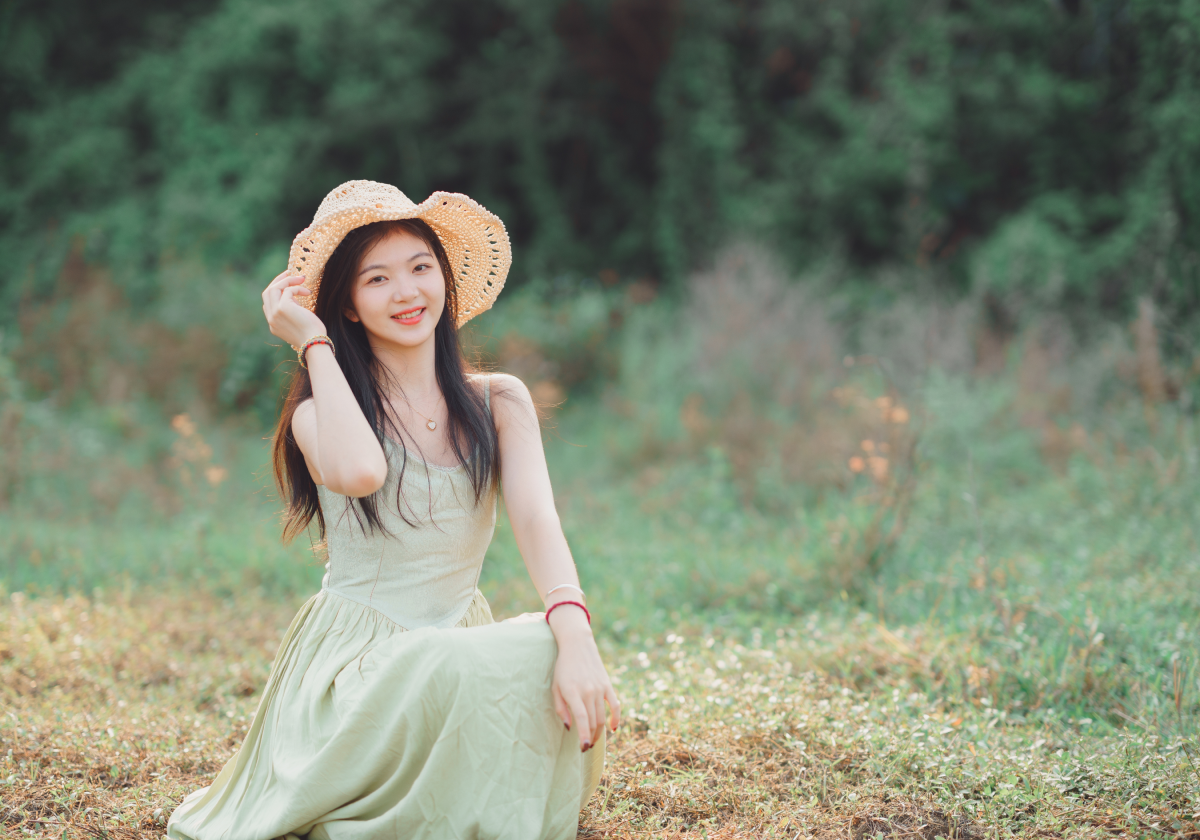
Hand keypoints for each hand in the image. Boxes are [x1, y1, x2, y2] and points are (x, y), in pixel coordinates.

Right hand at [262, 270, 326, 347]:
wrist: (315, 343)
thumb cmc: (313, 335)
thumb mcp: (298, 322)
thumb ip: (292, 311)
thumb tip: (293, 297)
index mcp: (273, 324)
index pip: (267, 303)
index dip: (277, 292)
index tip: (288, 285)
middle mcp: (271, 319)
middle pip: (267, 293)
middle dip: (278, 281)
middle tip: (291, 274)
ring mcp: (275, 313)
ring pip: (273, 288)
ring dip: (287, 280)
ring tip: (301, 279)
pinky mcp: (283, 308)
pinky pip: (288, 290)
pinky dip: (298, 288)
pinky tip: (308, 292)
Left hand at [549, 610, 620, 751]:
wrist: (577, 645)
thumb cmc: (563, 668)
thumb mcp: (555, 687)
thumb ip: (561, 708)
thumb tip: (569, 727)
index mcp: (573, 692)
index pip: (582, 719)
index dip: (584, 736)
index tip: (583, 748)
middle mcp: (588, 691)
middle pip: (594, 722)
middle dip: (590, 738)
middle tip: (585, 747)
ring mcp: (600, 688)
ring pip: (603, 717)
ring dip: (599, 732)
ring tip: (593, 740)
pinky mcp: (608, 685)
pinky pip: (616, 705)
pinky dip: (616, 718)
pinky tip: (613, 729)